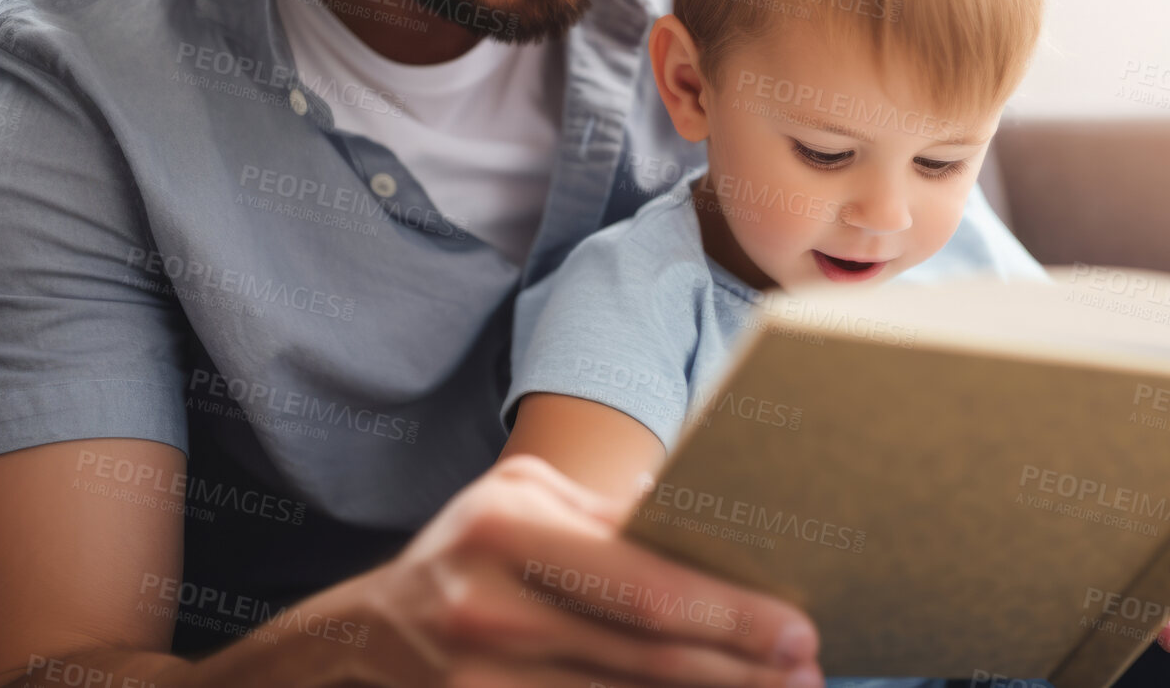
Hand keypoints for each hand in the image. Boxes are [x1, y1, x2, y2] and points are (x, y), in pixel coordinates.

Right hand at [330, 453, 824, 686]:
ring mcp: (478, 687)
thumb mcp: (521, 500)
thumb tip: (713, 524)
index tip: (797, 631)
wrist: (359, 639)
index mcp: (505, 534)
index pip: (641, 588)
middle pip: (645, 662)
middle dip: (741, 676)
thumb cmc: (467, 554)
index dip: (728, 617)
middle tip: (810, 675)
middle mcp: (490, 615)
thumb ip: (607, 511)